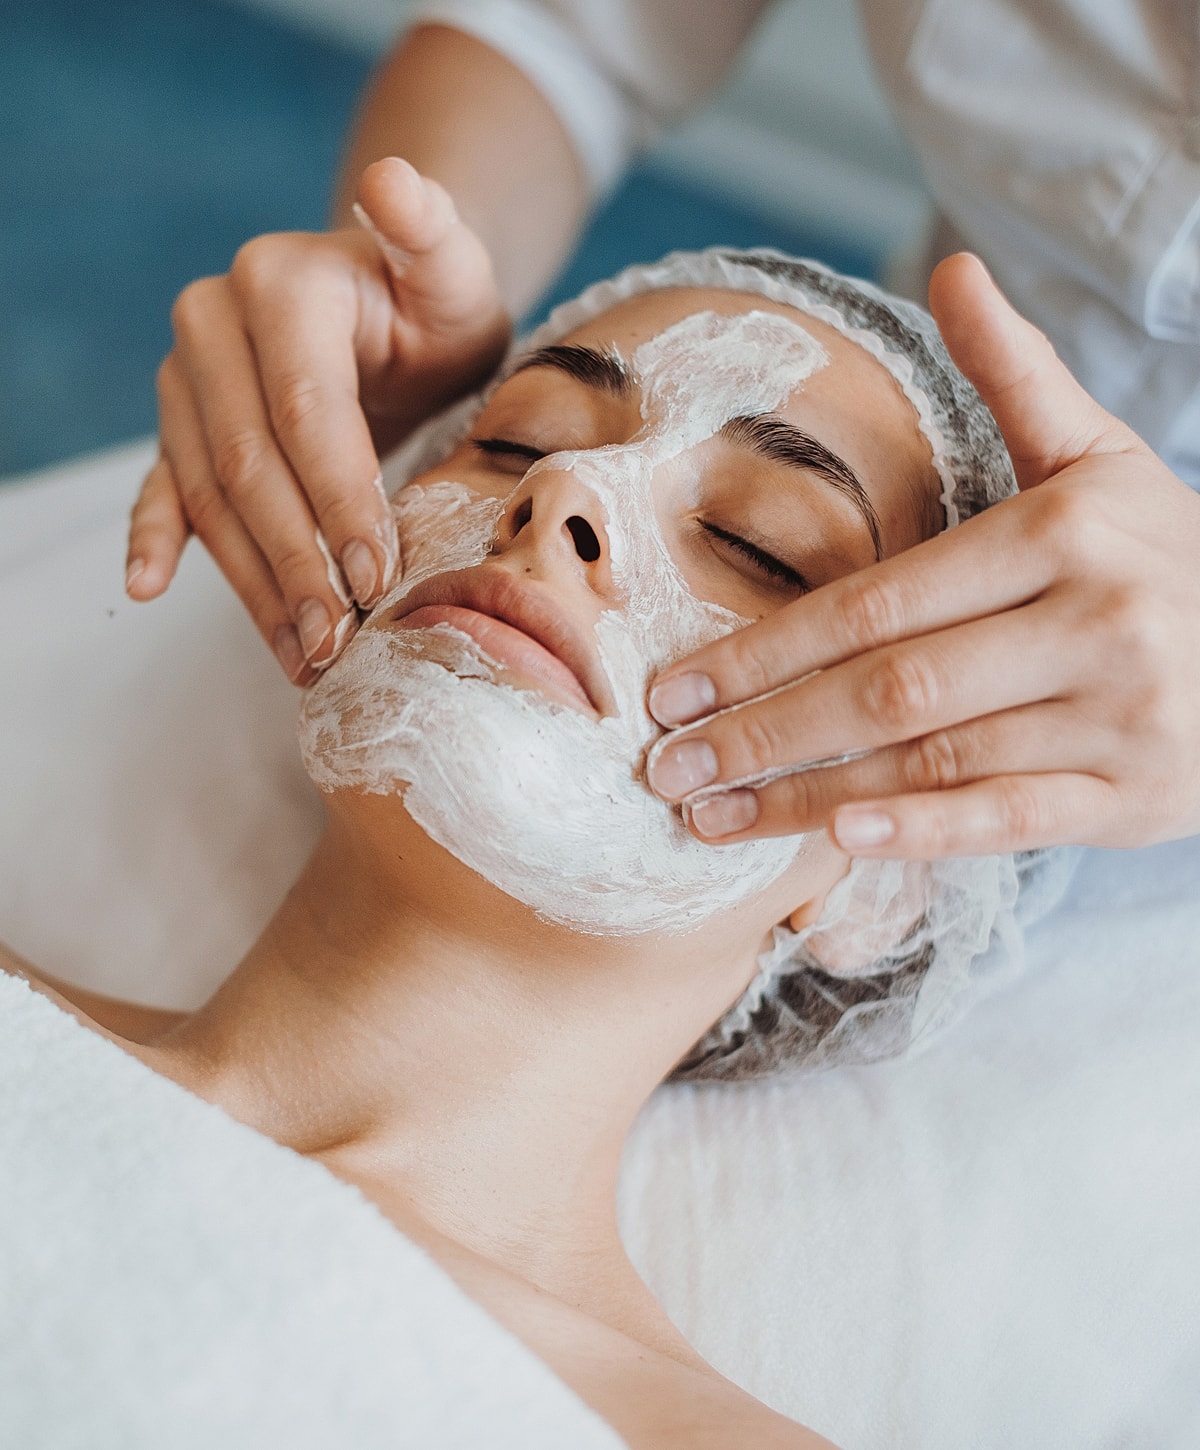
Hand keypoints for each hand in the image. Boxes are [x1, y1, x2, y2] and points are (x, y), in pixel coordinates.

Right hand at [127, 157, 509, 682]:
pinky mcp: (180, 425)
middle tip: (339, 639)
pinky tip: (148, 588)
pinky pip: (163, 486)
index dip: (341, 499)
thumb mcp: (451, 270)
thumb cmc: (432, 304)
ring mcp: (187, 379)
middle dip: (297, 561)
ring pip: (212, 495)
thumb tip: (394, 181)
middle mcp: (212, 326)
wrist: (390, 311)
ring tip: (301, 654)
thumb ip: (431, 234)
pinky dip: (159, 538)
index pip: (305, 412)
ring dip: (254, 582)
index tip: (379, 577)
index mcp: (276, 285)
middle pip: (249, 465)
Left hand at [645, 253, 1199, 856]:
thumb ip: (1018, 376)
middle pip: (887, 687)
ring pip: (932, 762)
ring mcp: (1118, 718)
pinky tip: (837, 839)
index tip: (672, 688)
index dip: (763, 650)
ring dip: (807, 794)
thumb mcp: (1101, 457)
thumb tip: (951, 267)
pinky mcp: (1138, 796)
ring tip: (708, 815)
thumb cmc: (1165, 555)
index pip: (875, 601)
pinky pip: (1011, 819)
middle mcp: (1092, 622)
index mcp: (1061, 533)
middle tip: (663, 765)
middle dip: (760, 732)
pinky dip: (923, 832)